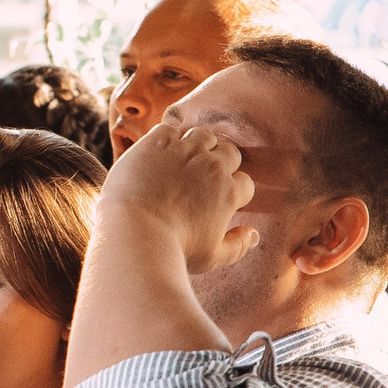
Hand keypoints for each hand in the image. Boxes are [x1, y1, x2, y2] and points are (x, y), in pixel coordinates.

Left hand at [104, 121, 258, 273]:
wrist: (133, 233)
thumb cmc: (172, 249)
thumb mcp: (212, 258)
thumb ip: (238, 246)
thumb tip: (254, 235)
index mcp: (229, 192)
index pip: (245, 181)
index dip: (232, 190)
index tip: (216, 199)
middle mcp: (212, 166)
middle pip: (229, 152)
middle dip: (220, 163)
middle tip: (199, 177)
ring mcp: (184, 151)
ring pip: (202, 135)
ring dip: (196, 146)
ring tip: (180, 162)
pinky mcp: (156, 143)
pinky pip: (168, 129)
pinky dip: (165, 138)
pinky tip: (155, 155)